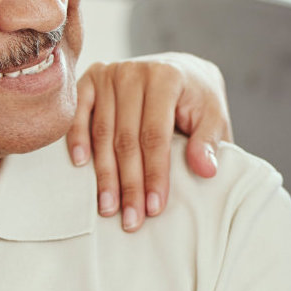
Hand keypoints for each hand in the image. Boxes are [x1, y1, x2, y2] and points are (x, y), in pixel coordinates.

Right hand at [66, 52, 232, 231]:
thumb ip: (208, 142)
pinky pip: (78, 113)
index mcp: (167, 78)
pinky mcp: (91, 79)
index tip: (154, 208)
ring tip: (108, 207)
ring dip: (104, 174)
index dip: (154, 174)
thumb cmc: (197, 100)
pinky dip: (77, 138)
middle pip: (126, 138)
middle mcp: (134, 72)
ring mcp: (110, 74)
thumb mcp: (213, 116)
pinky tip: (81, 165)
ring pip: (102, 133)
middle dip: (129, 184)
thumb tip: (205, 170)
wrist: (181, 70)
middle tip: (130, 220)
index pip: (155, 135)